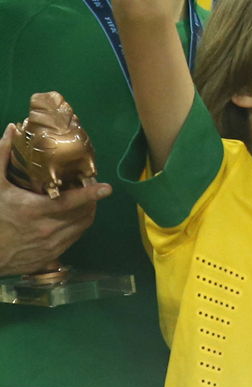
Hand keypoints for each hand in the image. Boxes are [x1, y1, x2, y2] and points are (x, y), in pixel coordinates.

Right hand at [0, 121, 109, 276]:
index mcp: (35, 211)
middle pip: (83, 214)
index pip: (71, 202)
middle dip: (91, 201)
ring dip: (87, 214)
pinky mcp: (50, 257)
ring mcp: (50, 246)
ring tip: (84, 202)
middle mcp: (47, 230)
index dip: (91, 194)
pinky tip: (72, 219)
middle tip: (90, 189)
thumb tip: (12, 129)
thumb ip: (2, 158)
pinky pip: (74, 240)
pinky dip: (77, 228)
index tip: (107, 187)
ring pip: (82, 227)